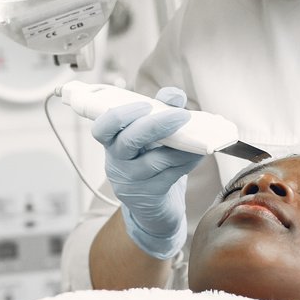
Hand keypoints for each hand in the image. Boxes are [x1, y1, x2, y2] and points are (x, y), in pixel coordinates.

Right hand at [94, 86, 203, 260]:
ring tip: (196, 136)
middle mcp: (117, 163)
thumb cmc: (148, 159)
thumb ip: (160, 109)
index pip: (102, 128)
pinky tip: (197, 152)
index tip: (143, 105)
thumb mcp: (150, 135)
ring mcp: (132, 181)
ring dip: (180, 146)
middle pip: (128, 142)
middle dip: (156, 125)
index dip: (118, 116)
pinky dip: (187, 160)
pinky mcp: (151, 195)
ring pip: (155, 161)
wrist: (152, 204)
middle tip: (181, 115)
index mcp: (112, 142)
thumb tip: (174, 95)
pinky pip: (172, 174)